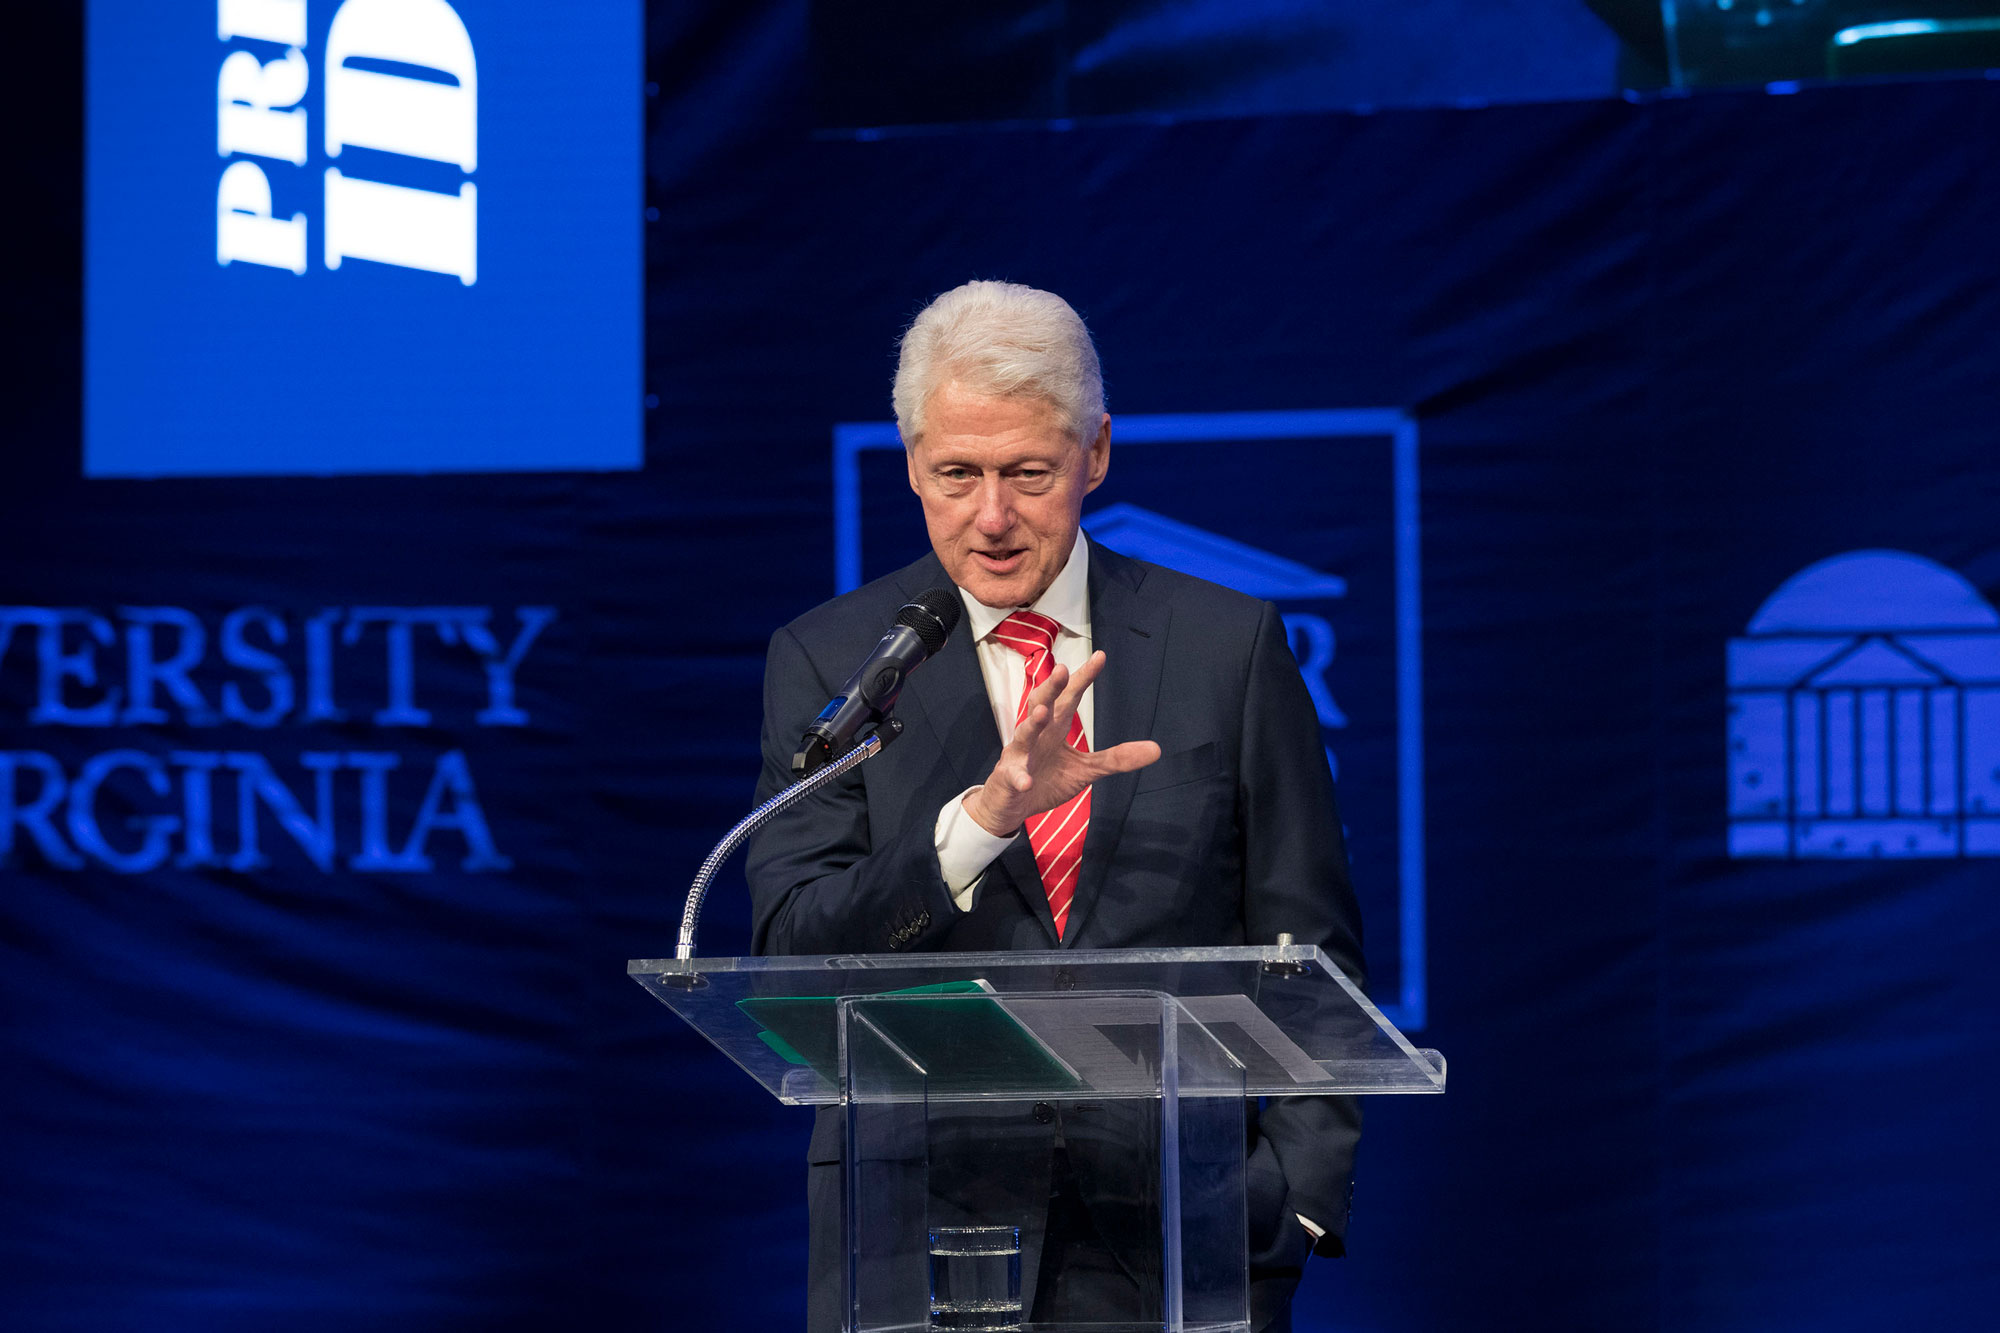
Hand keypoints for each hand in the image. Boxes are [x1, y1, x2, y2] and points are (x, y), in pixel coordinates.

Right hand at [963, 650, 1160, 836]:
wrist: (1011, 806)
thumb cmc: (1046, 780)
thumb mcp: (1085, 770)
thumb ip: (1116, 758)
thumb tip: (1156, 749)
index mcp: (1055, 728)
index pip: (1070, 698)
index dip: (1083, 678)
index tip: (1100, 656)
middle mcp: (1036, 735)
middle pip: (1042, 705)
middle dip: (1051, 689)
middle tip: (1062, 670)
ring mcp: (1019, 755)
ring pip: (1023, 735)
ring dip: (1031, 724)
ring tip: (1042, 713)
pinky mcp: (1009, 778)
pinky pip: (1014, 776)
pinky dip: (1019, 777)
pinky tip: (1027, 781)